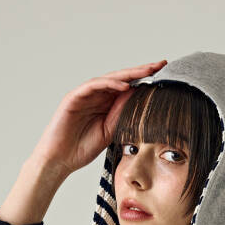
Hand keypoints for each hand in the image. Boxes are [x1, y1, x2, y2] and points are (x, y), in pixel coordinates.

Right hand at [29, 59, 167, 174]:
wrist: (59, 160)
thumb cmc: (81, 148)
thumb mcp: (110, 132)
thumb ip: (122, 115)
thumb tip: (139, 98)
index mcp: (105, 105)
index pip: (128, 89)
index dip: (145, 82)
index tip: (165, 77)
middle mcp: (96, 96)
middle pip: (121, 79)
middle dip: (141, 72)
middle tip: (161, 65)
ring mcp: (84, 95)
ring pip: (109, 79)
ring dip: (129, 74)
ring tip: (147, 72)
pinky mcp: (73, 97)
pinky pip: (93, 86)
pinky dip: (109, 84)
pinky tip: (124, 85)